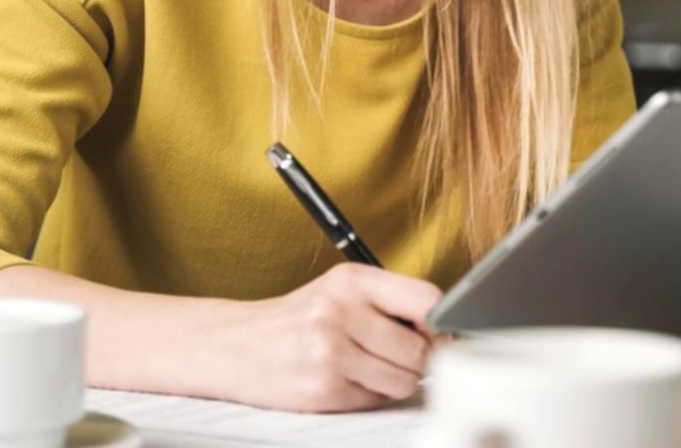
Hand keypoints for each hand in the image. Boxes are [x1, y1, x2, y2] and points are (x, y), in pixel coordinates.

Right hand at [191, 262, 441, 411]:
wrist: (236, 347)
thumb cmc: (298, 318)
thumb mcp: (341, 290)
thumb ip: (392, 301)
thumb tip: (445, 330)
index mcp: (352, 280)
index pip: (426, 299)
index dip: (442, 324)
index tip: (442, 334)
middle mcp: (340, 312)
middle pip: (420, 348)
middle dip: (418, 360)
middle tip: (398, 356)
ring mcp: (330, 353)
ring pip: (403, 380)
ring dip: (396, 381)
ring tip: (370, 368)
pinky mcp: (323, 390)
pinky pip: (376, 400)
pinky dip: (371, 395)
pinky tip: (348, 380)